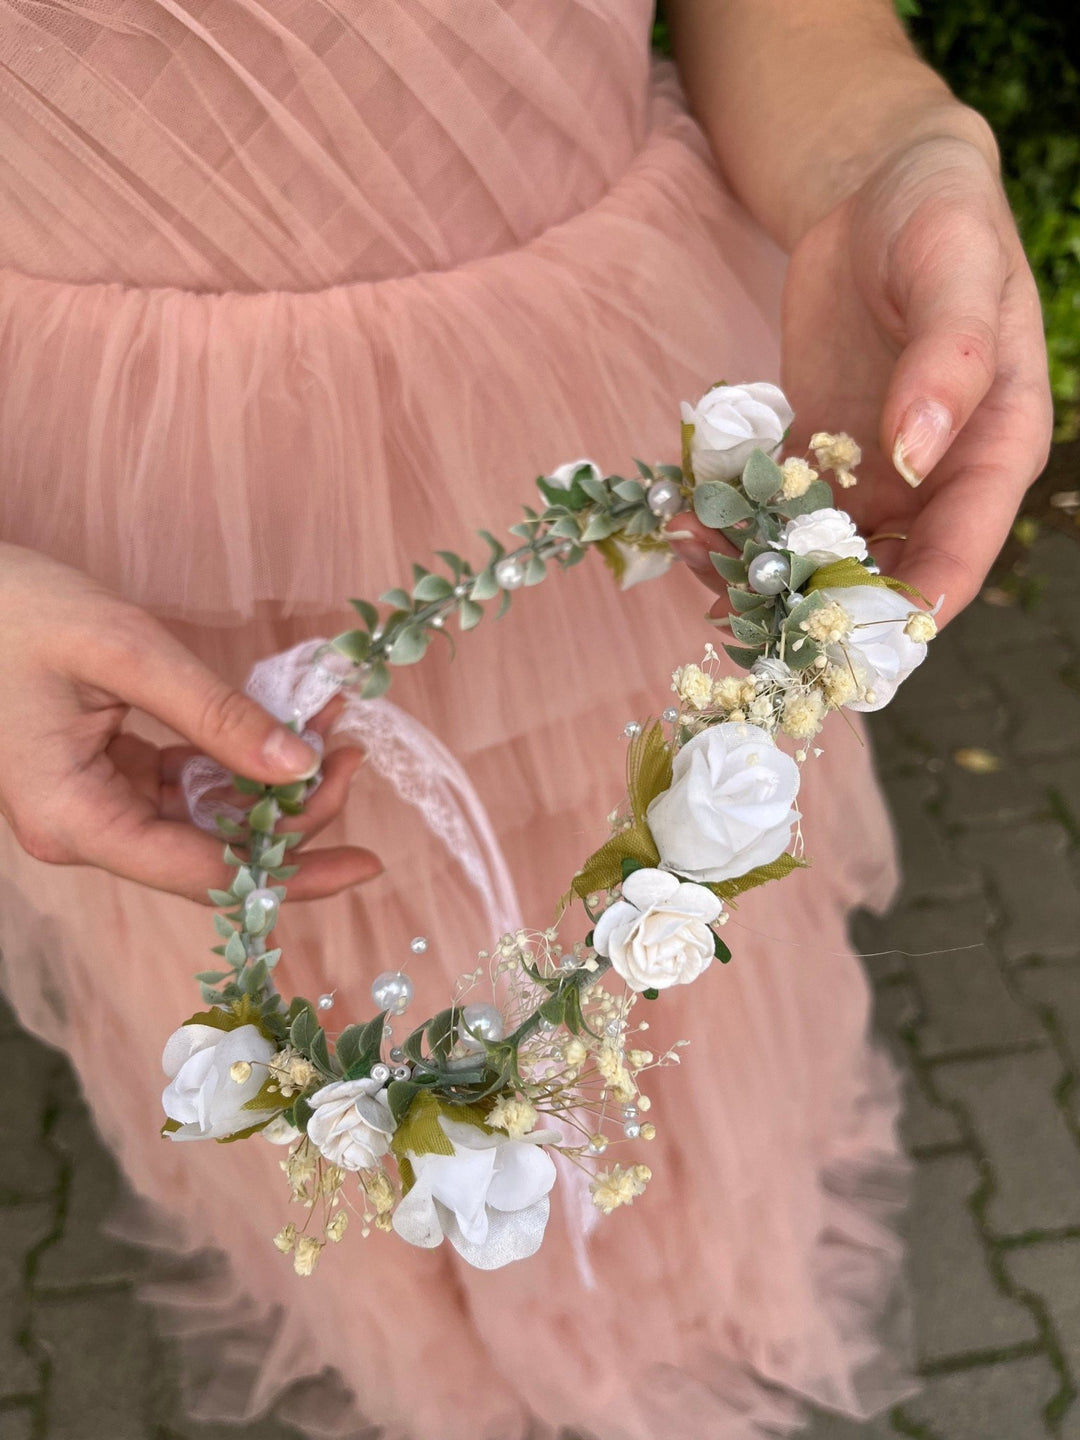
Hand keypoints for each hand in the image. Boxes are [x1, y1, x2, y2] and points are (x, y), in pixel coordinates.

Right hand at [0, 544, 381, 900]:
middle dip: (292, 816)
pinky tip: (285, 729)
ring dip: (270, 785)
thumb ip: (216, 715)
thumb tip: (299, 767)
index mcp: (76, 820)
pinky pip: (185, 787)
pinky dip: (236, 760)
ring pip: (205, 821)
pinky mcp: (103, 778)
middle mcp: (84, 830)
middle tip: (352, 756)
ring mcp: (93, 807)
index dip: (292, 874)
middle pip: (212, 854)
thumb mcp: (126, 651)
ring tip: (332, 732)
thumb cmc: (16, 609)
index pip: (204, 875)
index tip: (366, 862)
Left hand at [675, 129, 1052, 624]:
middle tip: (762, 626)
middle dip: (828, 606)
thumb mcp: (955, 267)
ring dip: (768, 572)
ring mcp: (872, 474)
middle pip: (891, 568)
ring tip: (700, 561)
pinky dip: (737, 527)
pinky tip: (688, 525)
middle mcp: (936, 478)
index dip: (924, 597)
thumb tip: (919, 450)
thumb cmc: (942, 216)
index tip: (872, 640)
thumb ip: (949, 356)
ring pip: (826, 551)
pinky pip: (778, 509)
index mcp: (995, 445)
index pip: (967, 542)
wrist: (881, 191)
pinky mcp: (817, 457)